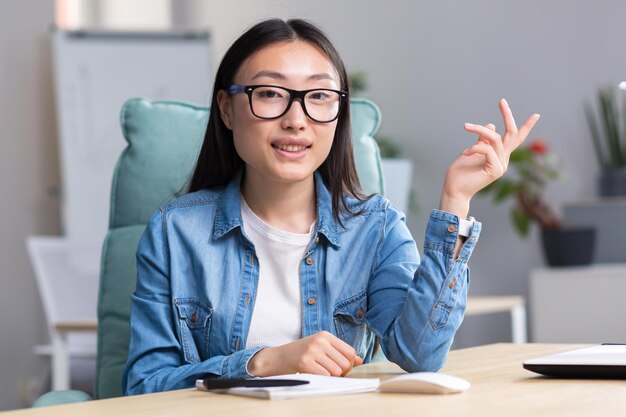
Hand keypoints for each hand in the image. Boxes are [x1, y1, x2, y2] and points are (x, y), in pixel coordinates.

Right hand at [247, 331, 362, 376]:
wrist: (277, 358)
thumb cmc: (301, 353)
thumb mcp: (320, 347)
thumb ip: (340, 352)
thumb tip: (359, 360)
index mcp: (325, 335)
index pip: (350, 352)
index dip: (348, 363)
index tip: (339, 366)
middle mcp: (320, 341)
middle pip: (346, 363)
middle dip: (341, 372)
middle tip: (329, 372)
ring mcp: (312, 351)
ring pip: (337, 371)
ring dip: (331, 376)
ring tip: (320, 372)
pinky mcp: (305, 362)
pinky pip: (325, 376)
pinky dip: (322, 379)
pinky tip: (313, 374)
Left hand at [440, 98, 539, 217]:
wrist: (453, 190)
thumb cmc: (460, 173)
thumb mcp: (472, 151)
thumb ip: (482, 140)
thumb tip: (491, 125)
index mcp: (500, 156)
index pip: (515, 139)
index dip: (525, 127)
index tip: (536, 115)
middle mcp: (503, 161)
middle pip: (512, 135)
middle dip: (508, 116)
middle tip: (502, 101)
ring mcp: (501, 166)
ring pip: (494, 139)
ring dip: (479, 129)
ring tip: (466, 126)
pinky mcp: (495, 170)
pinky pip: (487, 149)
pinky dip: (475, 147)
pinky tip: (465, 153)